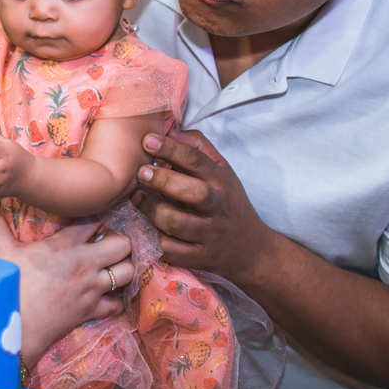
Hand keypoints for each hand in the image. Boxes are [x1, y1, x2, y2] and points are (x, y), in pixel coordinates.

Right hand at [0, 201, 133, 363]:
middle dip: (119, 239)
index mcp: (65, 244)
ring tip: (111, 264)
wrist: (14, 326)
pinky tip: (105, 294)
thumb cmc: (7, 284)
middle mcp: (85, 263)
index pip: (95, 219)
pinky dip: (115, 299)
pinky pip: (117, 303)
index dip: (97, 214)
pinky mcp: (92, 310)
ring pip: (128, 272)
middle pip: (123, 243)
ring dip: (123, 267)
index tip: (92, 217)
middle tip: (107, 241)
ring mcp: (92, 288)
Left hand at [131, 129, 274, 285]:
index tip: (147, 140)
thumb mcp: (223, 172)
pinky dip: (159, 240)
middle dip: (163, 181)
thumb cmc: (229, 203)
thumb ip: (199, 149)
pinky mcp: (200, 258)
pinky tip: (150, 228)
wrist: (251, 250)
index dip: (171, 149)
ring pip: (178, 224)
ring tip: (137, 198)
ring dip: (153, 211)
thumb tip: (171, 130)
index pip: (197, 161)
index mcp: (221, 182)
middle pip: (193, 193)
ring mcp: (209, 235)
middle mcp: (218, 208)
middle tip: (140, 171)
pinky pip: (174, 251)